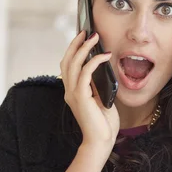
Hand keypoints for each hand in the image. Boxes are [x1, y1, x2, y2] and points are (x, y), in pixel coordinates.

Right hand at [60, 31, 119, 154]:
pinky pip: (85, 73)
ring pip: (74, 64)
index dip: (73, 50)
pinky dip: (94, 61)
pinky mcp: (81, 97)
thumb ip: (98, 83)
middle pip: (67, 60)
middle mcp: (68, 91)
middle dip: (76, 44)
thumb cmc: (103, 122)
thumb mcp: (101, 97)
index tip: (82, 37)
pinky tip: (105, 56)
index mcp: (72, 91)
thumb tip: (102, 65)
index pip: (68, 65)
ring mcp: (72, 94)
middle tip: (87, 31)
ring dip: (84, 48)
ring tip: (95, 37)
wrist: (101, 140)